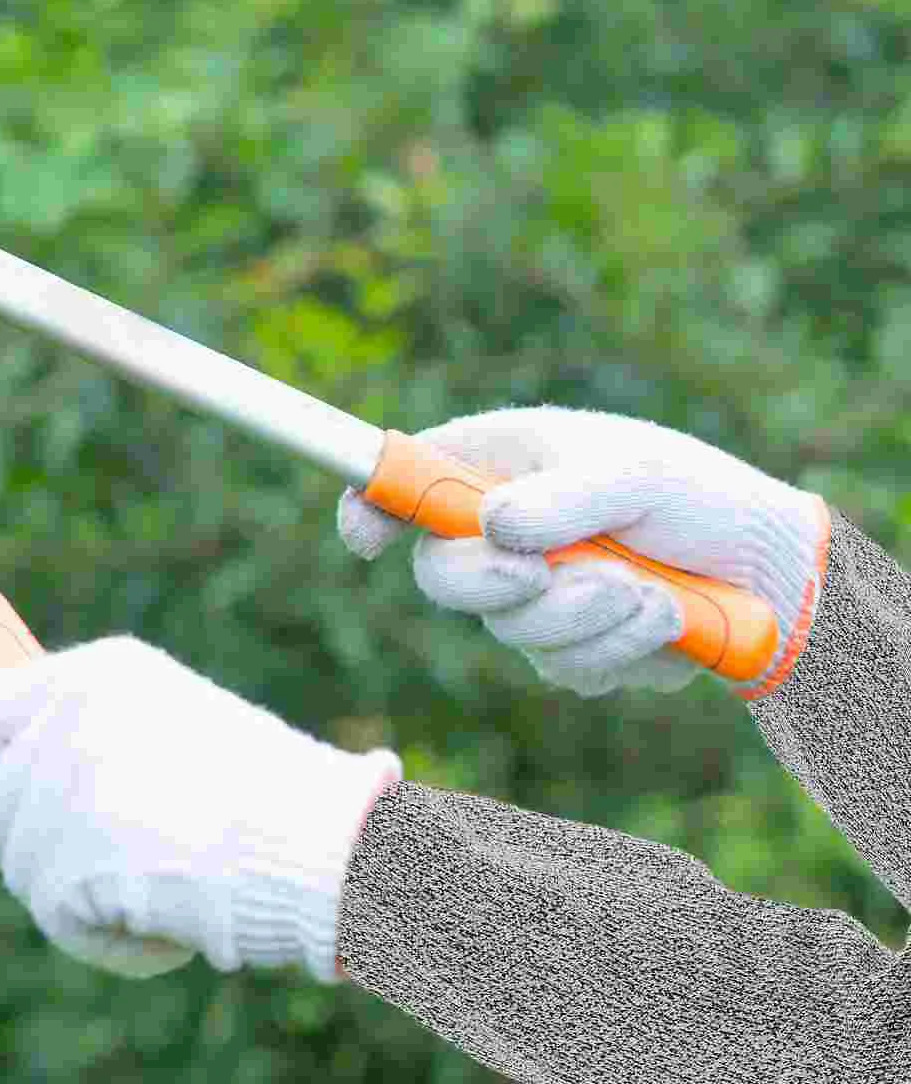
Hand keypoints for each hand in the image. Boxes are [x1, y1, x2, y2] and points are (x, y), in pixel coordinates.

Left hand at [0, 634, 401, 981]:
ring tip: (166, 887)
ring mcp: (59, 784)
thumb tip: (35, 774)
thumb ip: (103, 740)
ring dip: (84, 897)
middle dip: (38, 846)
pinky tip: (165, 925)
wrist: (317, 842)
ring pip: (26, 868)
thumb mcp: (180, 729)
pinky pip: (58, 920)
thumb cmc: (274, 796)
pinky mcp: (61, 858)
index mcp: (100, 671)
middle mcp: (68, 712)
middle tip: (107, 869)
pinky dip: (107, 940)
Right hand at [337, 406, 828, 699]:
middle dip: (497, 585)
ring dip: (587, 618)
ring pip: (513, 632)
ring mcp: (530, 595)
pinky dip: (620, 651)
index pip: (407, 479)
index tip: (364, 535)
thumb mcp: (634, 474)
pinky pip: (567, 670)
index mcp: (497, 462)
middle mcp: (499, 529)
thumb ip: (564, 499)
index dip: (371, 505)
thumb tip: (492, 527)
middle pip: (442, 575)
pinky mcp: (568, 649)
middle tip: (543, 576)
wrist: (768, 572)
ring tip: (653, 594)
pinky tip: (665, 619)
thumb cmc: (693, 493)